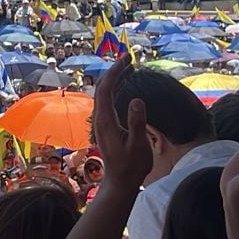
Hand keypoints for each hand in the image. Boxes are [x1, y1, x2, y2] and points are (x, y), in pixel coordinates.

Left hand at [91, 50, 149, 187]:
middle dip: (114, 71)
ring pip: (104, 94)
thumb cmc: (132, 165)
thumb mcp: (138, 145)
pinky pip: (108, 100)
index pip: (106, 89)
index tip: (126, 59)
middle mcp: (100, 118)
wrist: (121, 180)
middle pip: (102, 88)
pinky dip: (116, 88)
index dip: (115, 72)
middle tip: (128, 57)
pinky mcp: (106, 125)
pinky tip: (125, 85)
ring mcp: (101, 121)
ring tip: (129, 67)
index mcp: (106, 121)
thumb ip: (137, 123)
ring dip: (115, 78)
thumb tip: (137, 100)